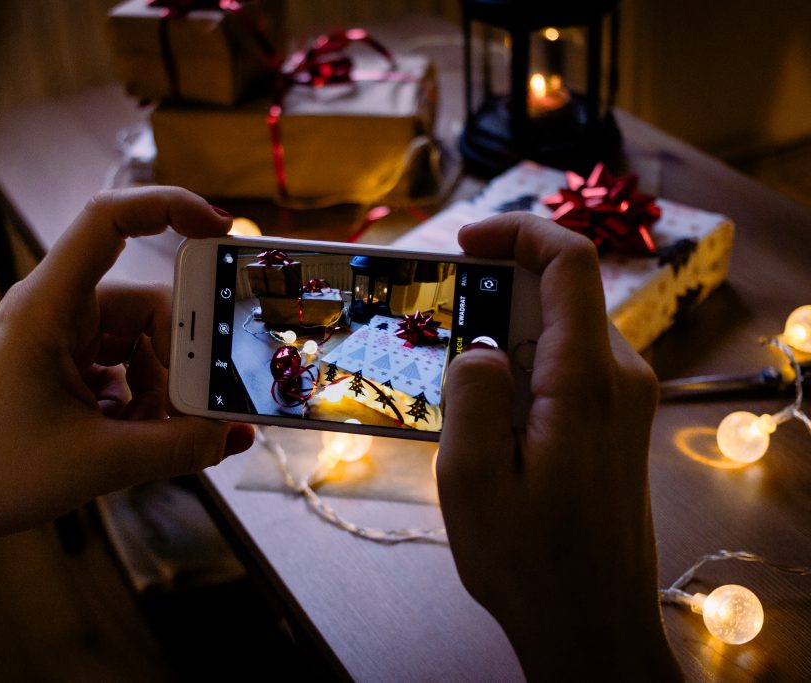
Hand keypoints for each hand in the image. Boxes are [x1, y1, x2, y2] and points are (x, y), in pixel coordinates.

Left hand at [0, 186, 253, 555]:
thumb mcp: (99, 462)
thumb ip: (177, 447)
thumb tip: (231, 433)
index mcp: (48, 307)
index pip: (108, 219)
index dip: (168, 207)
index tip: (221, 229)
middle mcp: (54, 313)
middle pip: (146, 306)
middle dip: (182, 354)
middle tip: (206, 402)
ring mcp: (57, 344)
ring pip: (139, 345)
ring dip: (162, 390)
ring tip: (165, 439)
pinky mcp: (60, 374)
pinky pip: (121, 372)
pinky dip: (141, 404)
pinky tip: (139, 443)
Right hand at [436, 213, 680, 680]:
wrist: (592, 624)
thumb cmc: (529, 561)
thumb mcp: (471, 479)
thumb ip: (471, 393)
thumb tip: (478, 343)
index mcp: (585, 381)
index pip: (569, 261)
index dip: (517, 231)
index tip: (464, 242)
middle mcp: (617, 378)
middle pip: (558, 294)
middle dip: (492, 296)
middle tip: (432, 333)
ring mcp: (621, 401)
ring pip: (558, 332)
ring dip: (502, 337)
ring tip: (452, 388)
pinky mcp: (613, 423)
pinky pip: (565, 367)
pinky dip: (521, 368)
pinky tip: (484, 417)